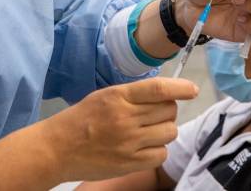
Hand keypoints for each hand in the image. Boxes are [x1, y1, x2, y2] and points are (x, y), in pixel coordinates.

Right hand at [40, 78, 197, 182]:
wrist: (58, 148)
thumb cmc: (81, 119)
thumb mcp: (104, 96)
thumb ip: (132, 95)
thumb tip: (165, 95)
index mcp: (118, 97)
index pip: (158, 89)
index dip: (180, 88)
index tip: (192, 89)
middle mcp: (126, 118)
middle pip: (168, 111)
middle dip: (168, 110)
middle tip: (155, 113)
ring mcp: (129, 142)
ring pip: (169, 132)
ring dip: (165, 130)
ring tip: (149, 130)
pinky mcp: (130, 163)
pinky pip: (161, 154)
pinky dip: (158, 150)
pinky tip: (145, 146)